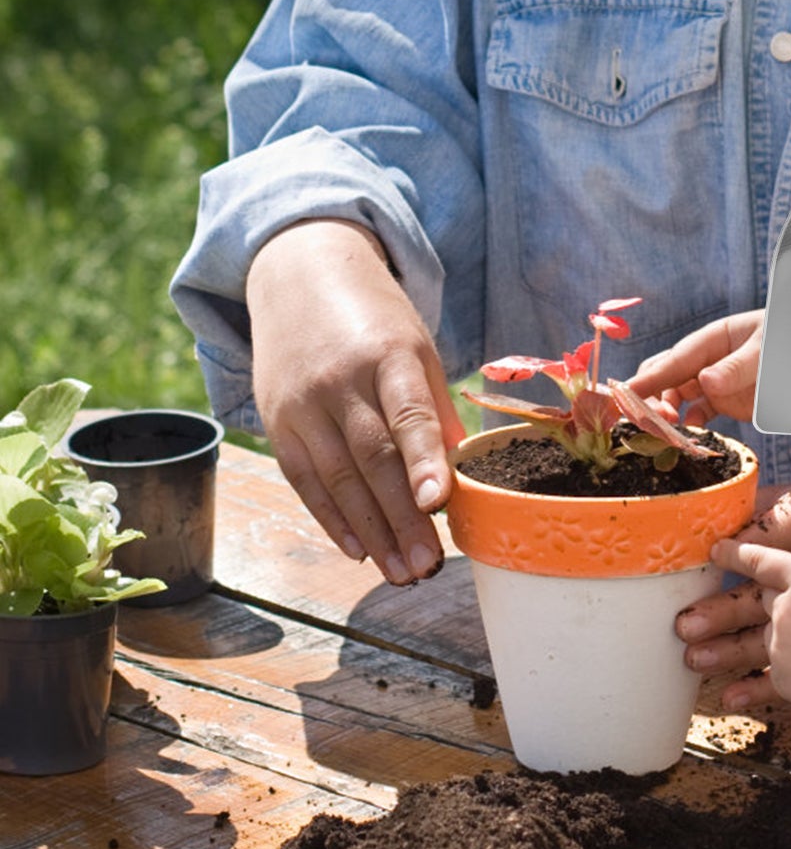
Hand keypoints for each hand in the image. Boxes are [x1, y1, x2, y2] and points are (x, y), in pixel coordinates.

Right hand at [245, 218, 465, 584]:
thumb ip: (435, 406)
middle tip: (428, 565)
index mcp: (389, 353)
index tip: (438, 502)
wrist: (300, 277)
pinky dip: (331, 519)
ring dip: (371, 532)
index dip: (423, 460)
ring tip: (400, 572)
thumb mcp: (417, 345)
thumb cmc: (375, 319)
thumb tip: (457, 472)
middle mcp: (342, 380)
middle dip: (401, 517)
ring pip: (338, 478)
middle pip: (373, 457)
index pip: (407, 412)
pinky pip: (304, 479)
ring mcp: (303, 403)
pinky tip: (357, 549)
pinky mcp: (276, 421)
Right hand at [630, 307, 763, 425]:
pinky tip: (688, 436)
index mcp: (715, 337)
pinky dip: (689, 425)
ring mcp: (716, 381)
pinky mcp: (727, 402)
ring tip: (669, 431)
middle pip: (668, 376)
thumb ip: (738, 367)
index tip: (626, 393)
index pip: (677, 358)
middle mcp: (709, 359)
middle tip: (651, 420)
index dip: (650, 376)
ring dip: (668, 414)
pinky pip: (699, 413)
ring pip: (678, 397)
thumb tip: (706, 382)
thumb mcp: (767, 351)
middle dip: (653, 397)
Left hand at [676, 472, 790, 710]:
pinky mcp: (789, 680)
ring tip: (692, 658)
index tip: (716, 551)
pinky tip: (728, 696)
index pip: (763, 560)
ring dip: (719, 651)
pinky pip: (765, 682)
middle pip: (747, 604)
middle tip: (684, 620)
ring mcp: (785, 645)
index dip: (737, 555)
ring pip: (751, 643)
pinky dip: (747, 690)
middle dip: (714, 611)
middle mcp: (789, 608)